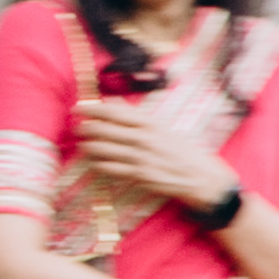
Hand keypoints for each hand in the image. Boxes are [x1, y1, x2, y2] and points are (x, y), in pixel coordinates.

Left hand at [70, 88, 230, 211]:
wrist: (202, 177)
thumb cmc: (183, 150)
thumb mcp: (163, 127)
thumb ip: (137, 115)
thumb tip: (112, 101)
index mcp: (150, 123)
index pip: (114, 111)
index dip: (93, 109)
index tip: (79, 108)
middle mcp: (143, 138)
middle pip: (103, 129)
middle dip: (85, 128)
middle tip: (76, 127)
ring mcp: (140, 158)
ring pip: (103, 150)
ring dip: (87, 146)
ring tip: (82, 144)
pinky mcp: (139, 176)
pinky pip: (110, 169)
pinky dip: (98, 164)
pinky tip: (92, 162)